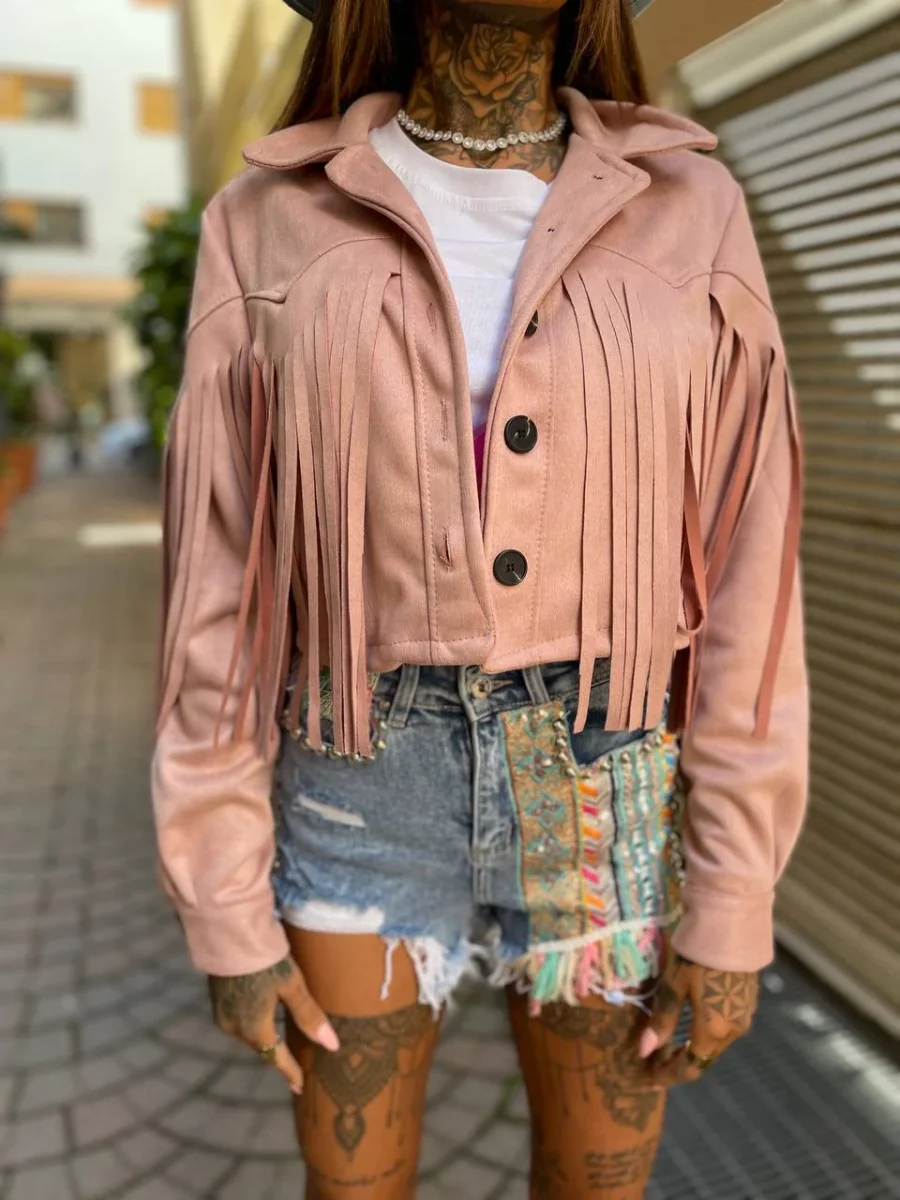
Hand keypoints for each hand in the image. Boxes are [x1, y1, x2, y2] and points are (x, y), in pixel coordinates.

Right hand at [208, 955, 339, 1093]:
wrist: (228, 934)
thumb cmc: (265, 959)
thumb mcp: (292, 986)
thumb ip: (310, 1016)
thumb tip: (332, 1046)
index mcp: (255, 1029)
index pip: (276, 1058)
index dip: (290, 1072)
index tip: (300, 1086)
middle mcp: (235, 1028)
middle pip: (261, 1046)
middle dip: (277, 1052)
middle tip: (294, 1060)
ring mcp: (222, 1015)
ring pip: (248, 1033)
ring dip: (264, 1035)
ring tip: (279, 1035)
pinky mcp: (217, 1000)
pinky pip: (239, 1021)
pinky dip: (253, 1022)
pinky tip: (261, 1013)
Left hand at [638, 953, 758, 1085]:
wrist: (733, 926)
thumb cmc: (698, 956)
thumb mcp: (674, 986)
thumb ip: (662, 1020)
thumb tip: (643, 1051)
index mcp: (714, 1031)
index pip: (689, 1067)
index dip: (667, 1076)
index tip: (648, 1081)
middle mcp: (733, 1031)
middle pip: (703, 1057)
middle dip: (678, 1063)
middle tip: (653, 1062)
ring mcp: (744, 1017)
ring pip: (715, 1044)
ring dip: (692, 1048)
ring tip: (669, 1044)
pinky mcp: (748, 1003)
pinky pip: (724, 1029)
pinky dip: (705, 1034)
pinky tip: (691, 1024)